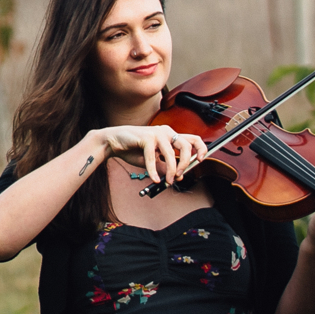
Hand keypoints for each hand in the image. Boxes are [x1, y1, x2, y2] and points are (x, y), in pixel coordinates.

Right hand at [90, 124, 207, 186]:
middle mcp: (166, 132)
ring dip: (171, 170)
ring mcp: (157, 133)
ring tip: (167, 181)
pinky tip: (152, 178)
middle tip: (180, 175)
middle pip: (187, 145)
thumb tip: (178, 177)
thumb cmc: (133, 150)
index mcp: (170, 136)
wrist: (113, 143)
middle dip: (186, 163)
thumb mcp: (154, 161)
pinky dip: (153, 170)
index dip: (201, 149)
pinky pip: (154, 157)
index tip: (200, 161)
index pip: (193, 139)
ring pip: (172, 154)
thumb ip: (166, 166)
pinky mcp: (147, 137)